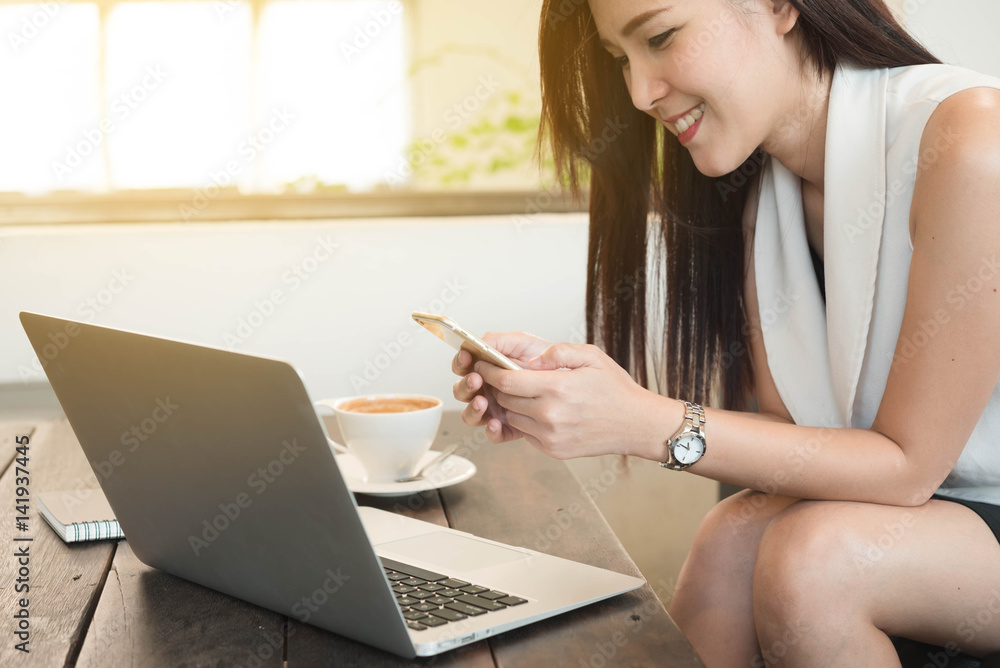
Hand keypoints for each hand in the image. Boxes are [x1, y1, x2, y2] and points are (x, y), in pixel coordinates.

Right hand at [451, 331, 551, 441]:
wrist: (570, 382)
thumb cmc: (544, 359)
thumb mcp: (523, 343)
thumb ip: (499, 340)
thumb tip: (478, 343)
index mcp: (486, 367)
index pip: (464, 365)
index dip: (461, 361)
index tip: (466, 357)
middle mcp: (486, 389)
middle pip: (462, 391)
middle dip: (465, 385)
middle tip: (476, 379)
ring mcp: (494, 409)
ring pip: (472, 414)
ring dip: (472, 408)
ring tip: (482, 402)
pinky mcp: (507, 427)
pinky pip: (493, 433)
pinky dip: (491, 430)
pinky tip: (495, 423)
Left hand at [473, 342, 669, 458]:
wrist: (636, 425)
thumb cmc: (615, 389)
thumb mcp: (591, 356)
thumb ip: (558, 352)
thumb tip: (530, 359)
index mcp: (557, 388)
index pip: (507, 381)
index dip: (490, 371)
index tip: (483, 364)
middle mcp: (550, 415)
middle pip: (504, 400)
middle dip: (496, 386)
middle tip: (496, 375)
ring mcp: (550, 436)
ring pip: (512, 418)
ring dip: (509, 405)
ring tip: (518, 392)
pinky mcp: (553, 450)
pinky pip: (525, 433)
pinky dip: (524, 421)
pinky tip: (535, 409)